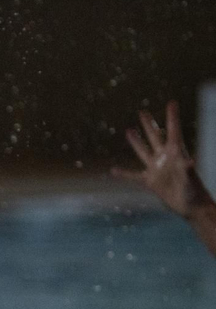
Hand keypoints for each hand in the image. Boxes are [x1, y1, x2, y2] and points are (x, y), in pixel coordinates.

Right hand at [113, 101, 213, 219]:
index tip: (172, 102)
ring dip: (136, 142)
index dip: (172, 117)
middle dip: (149, 124)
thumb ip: (188, 170)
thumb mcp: (191, 180)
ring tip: (128, 130)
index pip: (173, 131)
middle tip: (142, 111)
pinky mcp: (150, 181)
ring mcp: (157, 168)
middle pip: (155, 137)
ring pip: (143, 151)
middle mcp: (165, 158)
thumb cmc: (194, 192)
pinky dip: (123, 174)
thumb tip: (189, 162)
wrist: (191, 206)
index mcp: (176, 153)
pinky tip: (113, 170)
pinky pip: (133, 176)